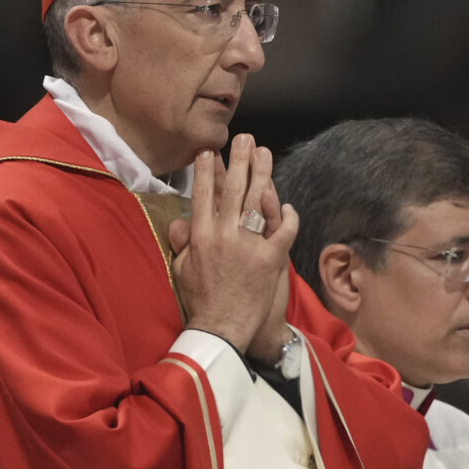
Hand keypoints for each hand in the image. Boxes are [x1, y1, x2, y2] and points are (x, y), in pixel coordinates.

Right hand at [167, 133, 299, 361]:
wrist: (221, 330)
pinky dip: (288, 217)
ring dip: (262, 174)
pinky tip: (290, 206)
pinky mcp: (269, 260)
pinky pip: (283, 231)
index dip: (206, 171)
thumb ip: (182, 243)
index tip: (209, 151)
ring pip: (256, 202)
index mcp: (200, 236)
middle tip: (244, 138)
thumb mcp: (182, 270)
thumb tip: (178, 221)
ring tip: (265, 154)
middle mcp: (223, 235)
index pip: (202, 195)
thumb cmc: (200, 302)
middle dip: (238, 160)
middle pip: (231, 189)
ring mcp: (247, 246)